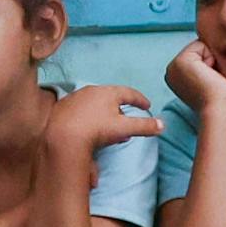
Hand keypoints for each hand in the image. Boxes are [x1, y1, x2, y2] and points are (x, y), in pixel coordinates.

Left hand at [45, 85, 164, 156]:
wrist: (63, 136)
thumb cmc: (96, 130)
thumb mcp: (124, 128)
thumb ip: (144, 126)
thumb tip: (163, 125)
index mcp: (108, 92)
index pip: (129, 93)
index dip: (140, 100)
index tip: (147, 106)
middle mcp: (91, 90)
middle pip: (111, 97)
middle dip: (121, 108)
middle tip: (127, 118)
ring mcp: (75, 97)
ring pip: (95, 103)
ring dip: (104, 112)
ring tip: (109, 124)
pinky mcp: (62, 107)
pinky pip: (80, 109)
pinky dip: (88, 115)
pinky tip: (89, 126)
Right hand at [163, 41, 225, 114]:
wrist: (218, 111)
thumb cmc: (220, 101)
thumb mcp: (210, 79)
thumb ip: (208, 66)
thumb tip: (218, 53)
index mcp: (176, 76)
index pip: (198, 54)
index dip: (211, 63)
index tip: (213, 82)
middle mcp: (171, 70)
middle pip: (199, 48)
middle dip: (211, 59)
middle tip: (213, 80)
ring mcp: (173, 65)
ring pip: (201, 46)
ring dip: (212, 59)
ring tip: (212, 78)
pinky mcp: (181, 61)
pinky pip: (202, 44)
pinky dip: (211, 57)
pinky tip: (211, 75)